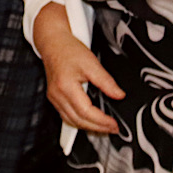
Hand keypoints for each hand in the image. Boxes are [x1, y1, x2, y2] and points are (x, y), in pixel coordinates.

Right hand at [34, 4, 122, 133]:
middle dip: (97, 128)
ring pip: (71, 121)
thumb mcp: (91, 62)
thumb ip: (106, 81)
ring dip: (88, 127)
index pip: (85, 112)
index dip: (101, 121)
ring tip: (104, 127)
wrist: (53, 43)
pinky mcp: (54, 98)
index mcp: (65, 86)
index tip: (114, 124)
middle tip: (112, 129)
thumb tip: (119, 95)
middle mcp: (57, 95)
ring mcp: (54, 98)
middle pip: (78, 120)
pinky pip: (66, 116)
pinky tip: (89, 121)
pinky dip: (79, 122)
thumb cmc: (69, 50)